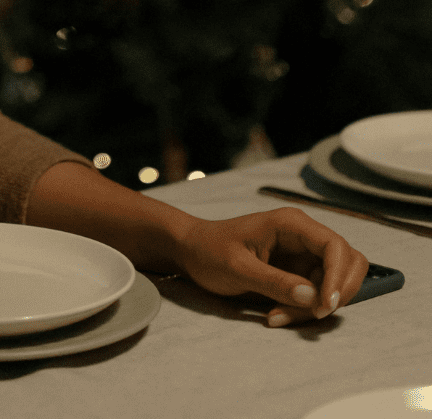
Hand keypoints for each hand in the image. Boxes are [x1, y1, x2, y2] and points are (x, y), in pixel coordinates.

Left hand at [171, 206, 368, 326]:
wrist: (191, 251)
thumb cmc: (209, 250)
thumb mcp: (237, 268)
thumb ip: (274, 281)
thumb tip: (313, 296)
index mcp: (290, 223)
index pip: (335, 245)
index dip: (339, 276)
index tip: (326, 304)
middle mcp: (303, 236)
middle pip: (348, 262)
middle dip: (337, 291)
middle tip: (313, 314)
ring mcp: (303, 255)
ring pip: (335, 283)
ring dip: (316, 305)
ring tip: (279, 316)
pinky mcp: (299, 273)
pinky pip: (317, 295)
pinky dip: (304, 309)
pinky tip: (275, 315)